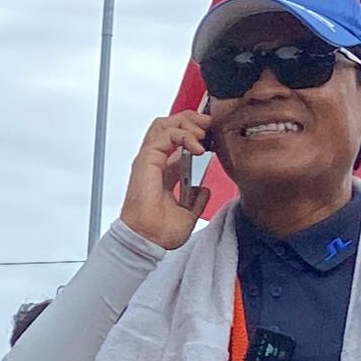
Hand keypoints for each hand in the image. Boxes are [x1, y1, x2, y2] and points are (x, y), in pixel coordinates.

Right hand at [119, 110, 213, 250]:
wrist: (149, 240)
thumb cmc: (160, 231)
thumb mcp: (188, 214)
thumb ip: (196, 200)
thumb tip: (204, 190)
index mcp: (163, 172)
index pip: (176, 141)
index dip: (194, 133)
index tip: (213, 136)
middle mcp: (155, 162)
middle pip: (169, 125)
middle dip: (191, 120)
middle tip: (209, 125)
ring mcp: (150, 159)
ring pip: (165, 124)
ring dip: (187, 123)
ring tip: (203, 134)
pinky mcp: (147, 160)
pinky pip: (165, 135)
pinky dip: (183, 135)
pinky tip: (197, 147)